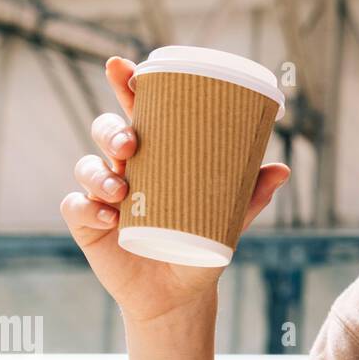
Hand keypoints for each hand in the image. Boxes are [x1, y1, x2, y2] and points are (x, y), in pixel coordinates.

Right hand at [60, 55, 290, 323]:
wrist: (181, 293)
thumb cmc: (203, 244)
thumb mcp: (229, 218)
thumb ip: (251, 194)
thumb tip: (283, 169)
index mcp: (158, 154)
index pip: (138, 111)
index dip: (126, 85)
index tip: (121, 66)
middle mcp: (127, 167)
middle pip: (106, 131)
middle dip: (111, 130)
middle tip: (130, 143)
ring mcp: (104, 194)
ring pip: (87, 166)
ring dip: (98, 172)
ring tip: (121, 189)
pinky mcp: (87, 225)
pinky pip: (75, 206)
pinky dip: (87, 208)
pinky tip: (108, 218)